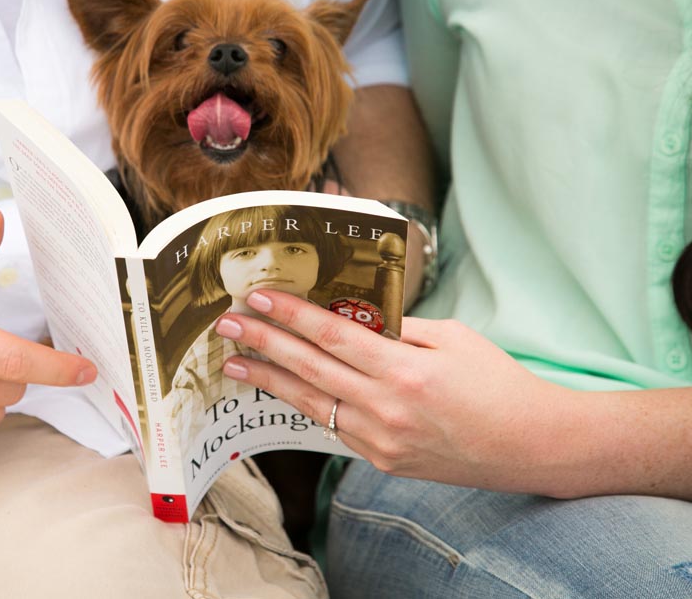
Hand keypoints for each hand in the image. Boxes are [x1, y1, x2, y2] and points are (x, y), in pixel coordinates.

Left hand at [213, 289, 575, 492]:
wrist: (530, 446)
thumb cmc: (498, 383)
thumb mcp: (453, 339)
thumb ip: (398, 328)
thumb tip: (352, 315)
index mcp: (405, 371)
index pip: (332, 335)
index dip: (290, 315)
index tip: (259, 297)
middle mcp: (386, 408)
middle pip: (310, 369)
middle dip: (263, 344)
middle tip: (227, 325)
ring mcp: (380, 440)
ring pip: (312, 403)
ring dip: (270, 381)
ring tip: (237, 363)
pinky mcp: (381, 460)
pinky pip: (333, 427)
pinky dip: (306, 405)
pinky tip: (283, 390)